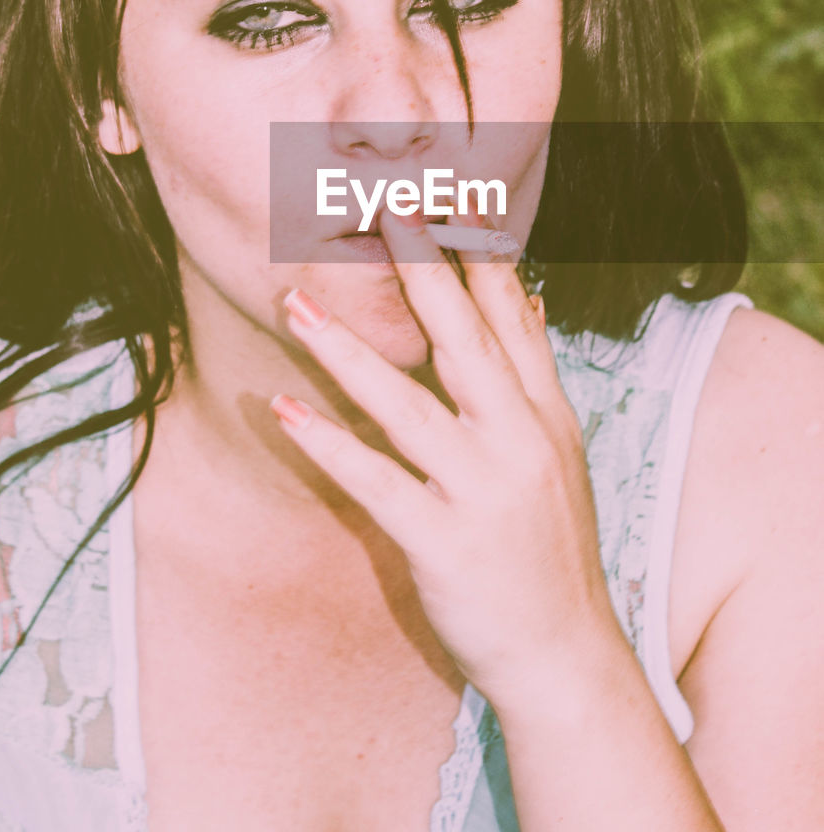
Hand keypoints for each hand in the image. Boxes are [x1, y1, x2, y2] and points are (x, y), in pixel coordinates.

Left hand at [270, 207, 617, 712]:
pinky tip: (285, 408)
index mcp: (543, 414)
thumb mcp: (559, 449)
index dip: (477, 254)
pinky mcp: (444, 541)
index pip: (509, 318)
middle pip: (464, 341)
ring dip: (348, 350)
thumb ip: (534, 373)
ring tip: (297, 302)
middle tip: (385, 208)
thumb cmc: (552, 547)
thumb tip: (529, 298)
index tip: (449, 195)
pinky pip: (377, 482)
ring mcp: (482, 491)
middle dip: (423, 270)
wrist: (566, 654)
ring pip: (409, 404)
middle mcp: (518, 441)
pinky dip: (328, 444)